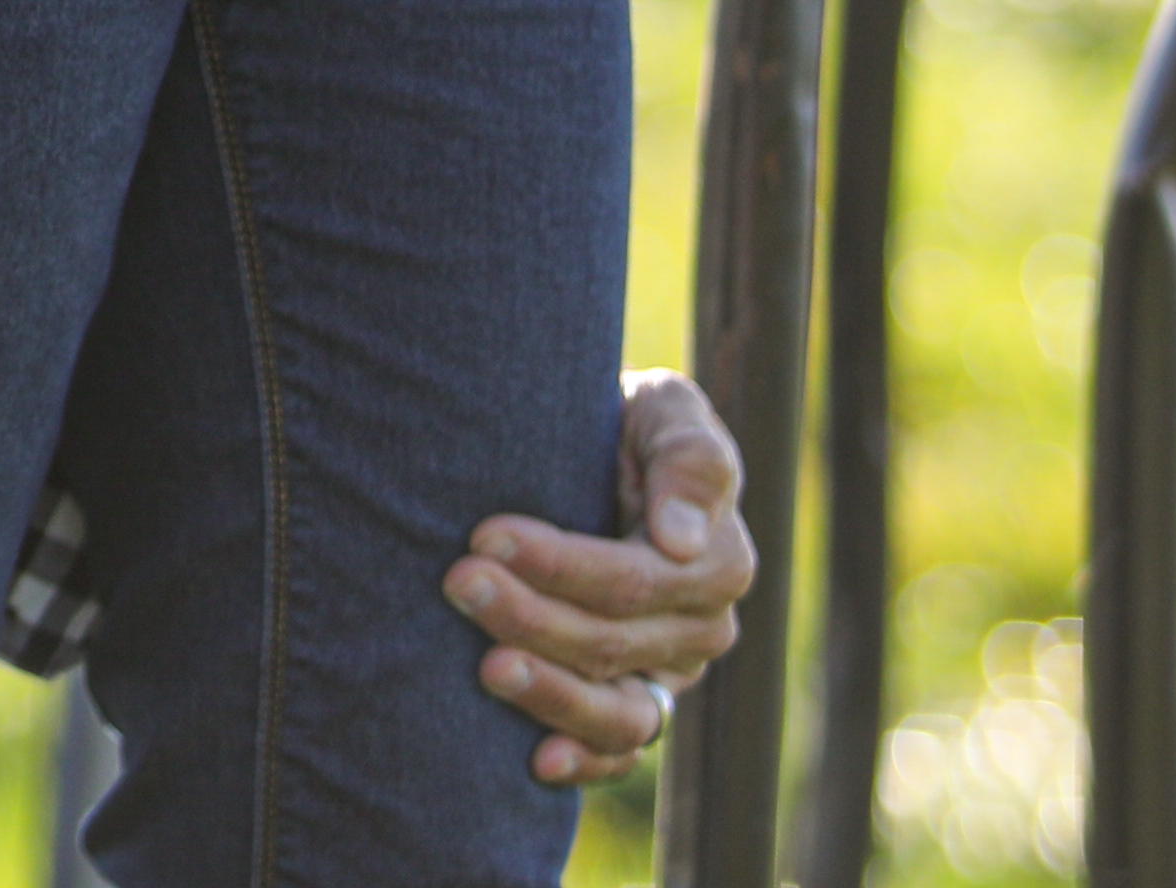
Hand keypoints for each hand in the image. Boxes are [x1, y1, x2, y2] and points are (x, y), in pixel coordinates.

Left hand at [449, 368, 757, 786]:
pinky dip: (584, 763)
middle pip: (612, 643)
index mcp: (718, 561)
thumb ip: (689, 462)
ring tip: (487, 670)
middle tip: (457, 581)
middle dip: (529, 615)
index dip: (560, 564)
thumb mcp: (668, 412)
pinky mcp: (636, 707)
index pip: (634, 579)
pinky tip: (536, 763)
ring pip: (620, 714)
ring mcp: (668, 677)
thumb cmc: (631, 424)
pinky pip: (619, 754)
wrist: (596, 453)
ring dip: (550, 696)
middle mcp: (700, 629)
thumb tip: (682, 538)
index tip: (485, 534)